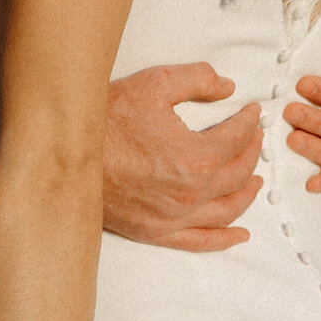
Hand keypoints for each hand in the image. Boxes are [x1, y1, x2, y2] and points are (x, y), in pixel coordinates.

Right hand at [103, 63, 262, 251]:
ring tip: (255, 180)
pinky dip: (225, 238)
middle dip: (251, 153)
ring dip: (246, 193)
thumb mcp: (154, 84)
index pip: (237, 139)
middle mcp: (190, 194)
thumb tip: (227, 87)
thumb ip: (198, 80)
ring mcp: (174, 217)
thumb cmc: (106, 120)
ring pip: (226, 210)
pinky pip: (200, 241)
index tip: (251, 113)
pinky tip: (240, 233)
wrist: (65, 156)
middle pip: (237, 174)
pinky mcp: (155, 232)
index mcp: (197, 158)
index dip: (249, 122)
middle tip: (253, 139)